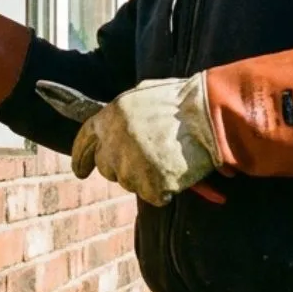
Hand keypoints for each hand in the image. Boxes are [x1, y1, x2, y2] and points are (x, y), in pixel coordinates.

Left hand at [71, 75, 223, 205]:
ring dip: (148, 178)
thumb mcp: (148, 95)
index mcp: (112, 114)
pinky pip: (154, 196)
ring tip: (171, 158)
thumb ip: (127, 114)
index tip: (80, 172)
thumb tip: (116, 128)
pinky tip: (179, 171)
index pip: (84, 140)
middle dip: (123, 168)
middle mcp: (115, 139)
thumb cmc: (187, 102)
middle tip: (148, 161)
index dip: (80, 158)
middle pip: (107, 168)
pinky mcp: (149, 182)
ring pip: (130, 184)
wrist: (212, 113)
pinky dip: (167, 189)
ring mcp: (130, 162)